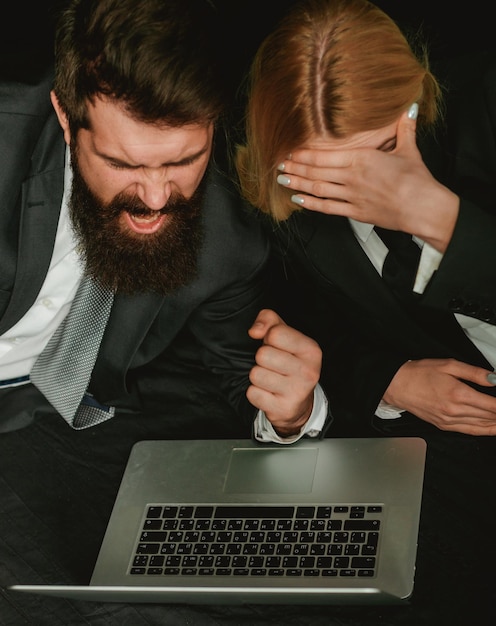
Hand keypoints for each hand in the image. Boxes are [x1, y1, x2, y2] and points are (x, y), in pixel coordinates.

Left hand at [247, 309, 321, 436]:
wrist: (298, 402)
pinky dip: (255, 393)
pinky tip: (268, 392)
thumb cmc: (288, 361)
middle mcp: (308, 371)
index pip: (275, 333)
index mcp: (311, 349)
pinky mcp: (283, 409)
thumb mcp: (284, 334)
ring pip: (255, 374)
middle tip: (273, 365)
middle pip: (263, 355)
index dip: (268, 338)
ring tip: (271, 379)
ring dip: (258, 376)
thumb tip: (254, 331)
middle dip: (262, 359)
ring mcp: (297, 392)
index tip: (276, 346)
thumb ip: (268, 319)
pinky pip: (252, 394)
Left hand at [277, 109, 458, 252]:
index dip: (304, 154)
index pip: (324, 156)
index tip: (290, 151)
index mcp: (362, 159)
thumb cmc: (417, 180)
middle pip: (316, 172)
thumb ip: (404, 128)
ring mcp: (352, 196)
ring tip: (282, 180)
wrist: (423, 207)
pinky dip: (311, 204)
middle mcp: (352, 177)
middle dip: (295, 168)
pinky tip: (298, 201)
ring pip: (318, 189)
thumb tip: (409, 108)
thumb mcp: (409, 148)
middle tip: (279, 164)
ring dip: (298, 184)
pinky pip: (328, 208)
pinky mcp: (355, 212)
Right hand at [384, 358, 495, 434]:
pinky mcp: (443, 426)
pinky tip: (491, 428)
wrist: (396, 385)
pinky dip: (484, 431)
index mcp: (458, 394)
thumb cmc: (419, 373)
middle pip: (490, 417)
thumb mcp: (449, 365)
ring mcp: (449, 421)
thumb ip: (474, 372)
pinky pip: (469, 431)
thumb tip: (494, 378)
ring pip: (482, 427)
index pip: (493, 405)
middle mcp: (455, 411)